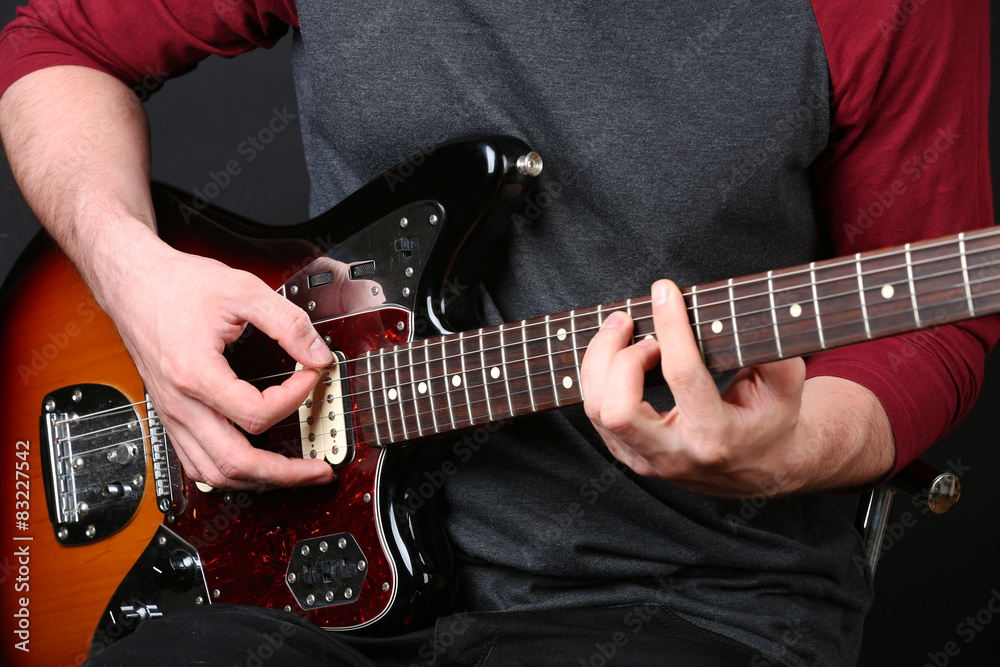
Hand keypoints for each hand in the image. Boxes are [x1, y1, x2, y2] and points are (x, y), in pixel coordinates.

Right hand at [103, 239, 336, 489]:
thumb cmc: (177, 285)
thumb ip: (287, 323)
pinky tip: (253, 467)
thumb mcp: (243, 291)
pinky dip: (229, 473)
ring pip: (213, 474)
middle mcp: (180, 404)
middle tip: (319, 470)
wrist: (132, 283)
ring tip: (293, 475)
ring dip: (257, 480)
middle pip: (235, 463)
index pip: (256, 413)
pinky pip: (196, 462)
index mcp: (195, 374)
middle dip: (284, 473)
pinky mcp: (171, 416)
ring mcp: (172, 415)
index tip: (309, 376)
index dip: (294, 399)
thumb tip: (318, 354)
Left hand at [581, 280, 893, 496]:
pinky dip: (599, 378)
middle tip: (634, 326)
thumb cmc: (772, 418)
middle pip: (618, 410)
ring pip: (598, 412)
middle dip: (618, 357)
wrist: (763, 468)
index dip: (671, 327)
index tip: (665, 291)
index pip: (682, 375)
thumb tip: (744, 312)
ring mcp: (647, 461)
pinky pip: (596, 414)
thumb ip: (772, 350)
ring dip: (601, 362)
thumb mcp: (785, 386)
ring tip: (624, 332)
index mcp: (717, 437)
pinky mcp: (630, 457)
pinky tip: (617, 354)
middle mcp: (675, 456)